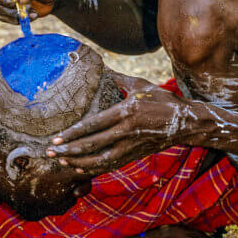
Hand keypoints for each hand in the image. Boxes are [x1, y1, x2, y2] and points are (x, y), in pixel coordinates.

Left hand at [47, 74, 198, 173]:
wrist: (186, 123)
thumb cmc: (163, 101)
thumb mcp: (141, 85)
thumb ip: (119, 79)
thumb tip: (100, 68)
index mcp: (127, 112)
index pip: (94, 125)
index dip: (73, 133)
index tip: (56, 138)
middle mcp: (127, 131)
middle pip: (93, 145)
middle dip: (69, 150)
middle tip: (50, 152)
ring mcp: (132, 146)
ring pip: (100, 159)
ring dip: (79, 162)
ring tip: (62, 161)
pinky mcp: (135, 155)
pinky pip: (111, 165)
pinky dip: (94, 168)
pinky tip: (80, 168)